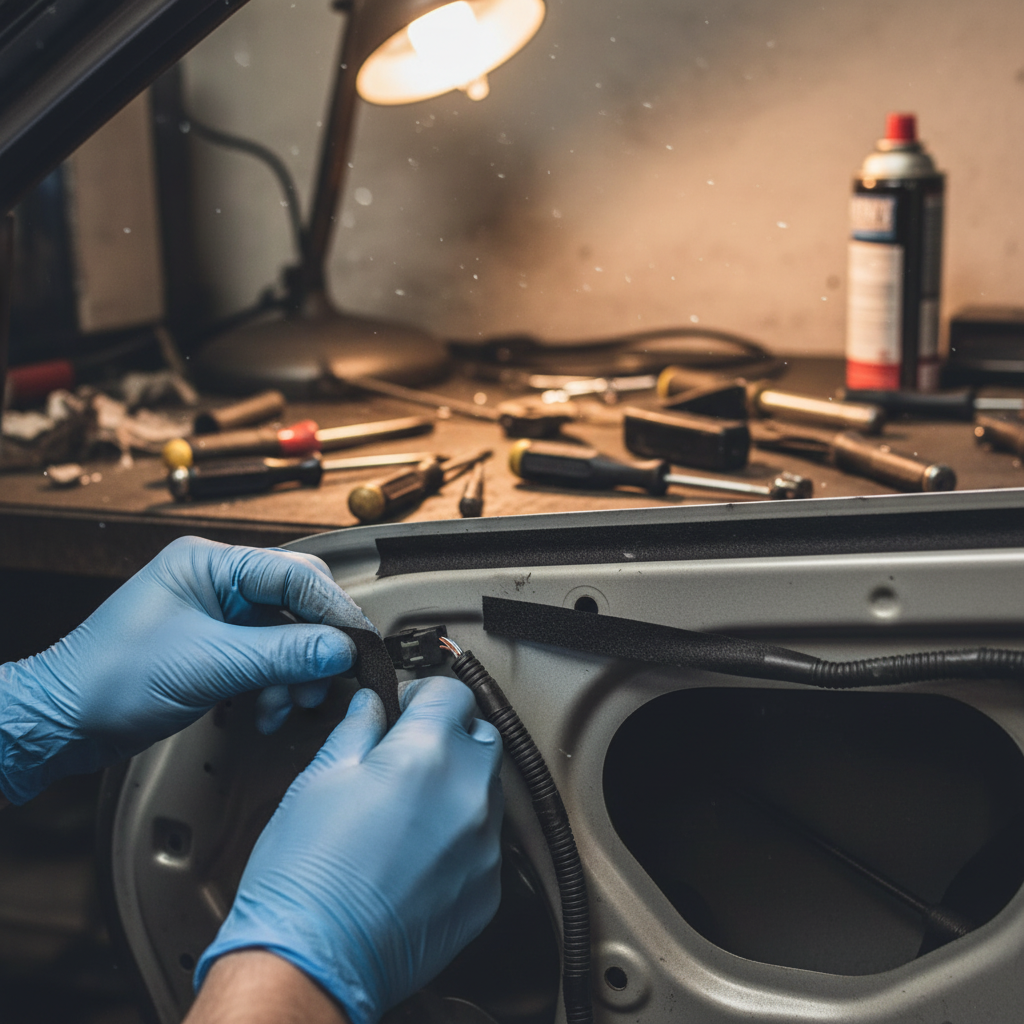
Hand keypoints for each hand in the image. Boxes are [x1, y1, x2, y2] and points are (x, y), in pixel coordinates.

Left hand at [0, 536, 373, 803]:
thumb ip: (283, 653)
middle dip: (317, 644)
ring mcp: (217, 612)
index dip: (333, 610)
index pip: (295, 574)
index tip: (358, 644)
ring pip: (287, 632)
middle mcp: (216, 580)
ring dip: (297, 671)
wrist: (62, 723)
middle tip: (331, 676)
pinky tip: (269, 709)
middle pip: (297, 601)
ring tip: (292, 702)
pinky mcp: (216, 644)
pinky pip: (268, 655)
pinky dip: (277, 683)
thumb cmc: (110, 680)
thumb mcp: (209, 665)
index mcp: (209, 562)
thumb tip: (342, 648)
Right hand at [195, 677, 503, 1023]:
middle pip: (481, 735)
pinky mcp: (488, 889)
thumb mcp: (319, 778)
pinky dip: (462, 834)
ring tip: (411, 805)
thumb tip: (371, 706)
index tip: (408, 705)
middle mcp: (469, 794)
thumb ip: (357, 730)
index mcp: (428, 753)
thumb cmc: (306, 875)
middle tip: (410, 750)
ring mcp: (484, 845)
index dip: (426, 693)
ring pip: (488, 788)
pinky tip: (420, 849)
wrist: (314, 961)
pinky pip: (486, 842)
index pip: (453, 693)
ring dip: (459, 783)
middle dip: (450, 733)